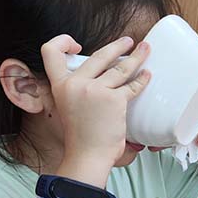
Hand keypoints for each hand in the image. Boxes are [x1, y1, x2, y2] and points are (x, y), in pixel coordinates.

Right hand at [40, 34, 150, 173]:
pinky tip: (147, 75)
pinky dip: (142, 80)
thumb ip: (76, 90)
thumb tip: (95, 76)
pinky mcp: (113, 100)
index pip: (50, 52)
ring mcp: (95, 90)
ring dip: (136, 56)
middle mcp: (75, 84)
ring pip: (121, 67)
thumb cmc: (80, 137)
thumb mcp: (67, 107)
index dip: (62, 42)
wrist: (87, 156)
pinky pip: (131, 85)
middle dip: (118, 45)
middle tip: (128, 41)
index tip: (77, 45)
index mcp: (60, 85)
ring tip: (145, 50)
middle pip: (99, 54)